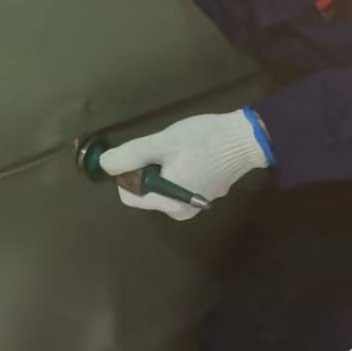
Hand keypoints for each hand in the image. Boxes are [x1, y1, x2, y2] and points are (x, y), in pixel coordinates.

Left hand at [98, 109, 272, 219]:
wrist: (247, 139)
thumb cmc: (203, 140)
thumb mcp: (162, 143)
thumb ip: (130, 156)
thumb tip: (104, 166)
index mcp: (168, 203)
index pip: (128, 195)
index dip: (129, 173)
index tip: (146, 154)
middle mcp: (180, 212)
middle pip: (146, 192)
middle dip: (149, 171)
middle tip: (167, 150)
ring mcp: (195, 205)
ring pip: (163, 188)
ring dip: (164, 170)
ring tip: (182, 152)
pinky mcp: (207, 195)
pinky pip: (180, 185)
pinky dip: (179, 171)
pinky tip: (195, 156)